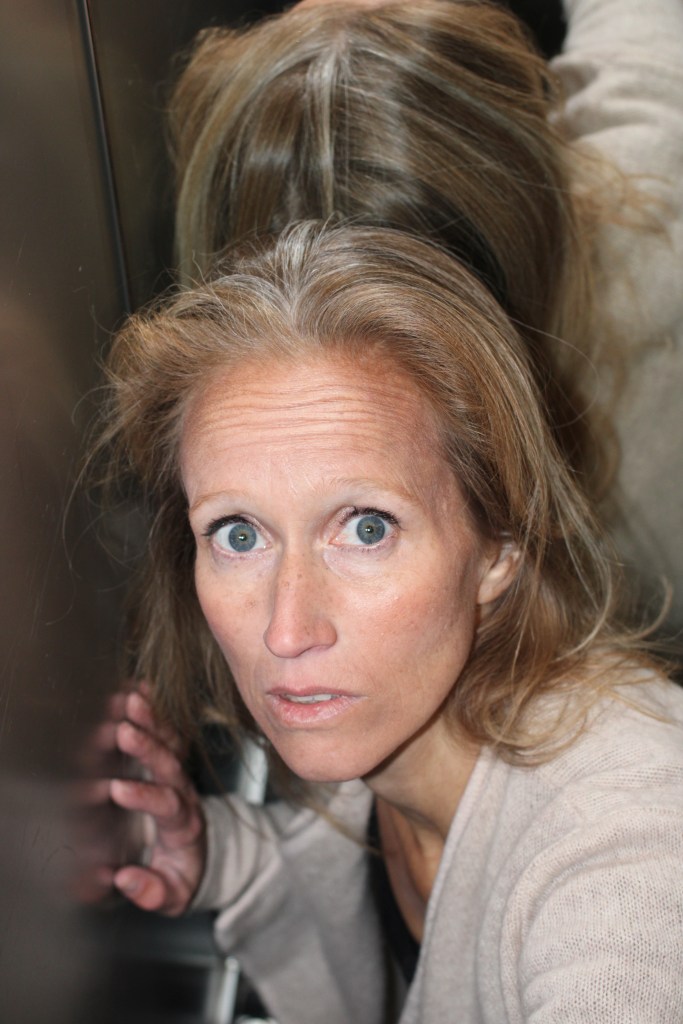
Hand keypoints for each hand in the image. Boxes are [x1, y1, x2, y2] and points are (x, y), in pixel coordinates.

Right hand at [110, 684, 205, 915]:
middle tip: (124, 731)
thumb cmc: (183, 875)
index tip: (116, 790)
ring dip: (149, 719)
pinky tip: (136, 688)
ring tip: (128, 700)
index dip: (144, 797)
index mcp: (184, 826)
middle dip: (147, 748)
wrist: (206, 853)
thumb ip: (153, 891)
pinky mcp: (172, 760)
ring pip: (168, 741)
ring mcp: (179, 773)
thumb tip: (125, 879)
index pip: (168, 806)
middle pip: (170, 765)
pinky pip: (166, 730)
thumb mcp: (174, 895)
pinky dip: (152, 708)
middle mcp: (183, 793)